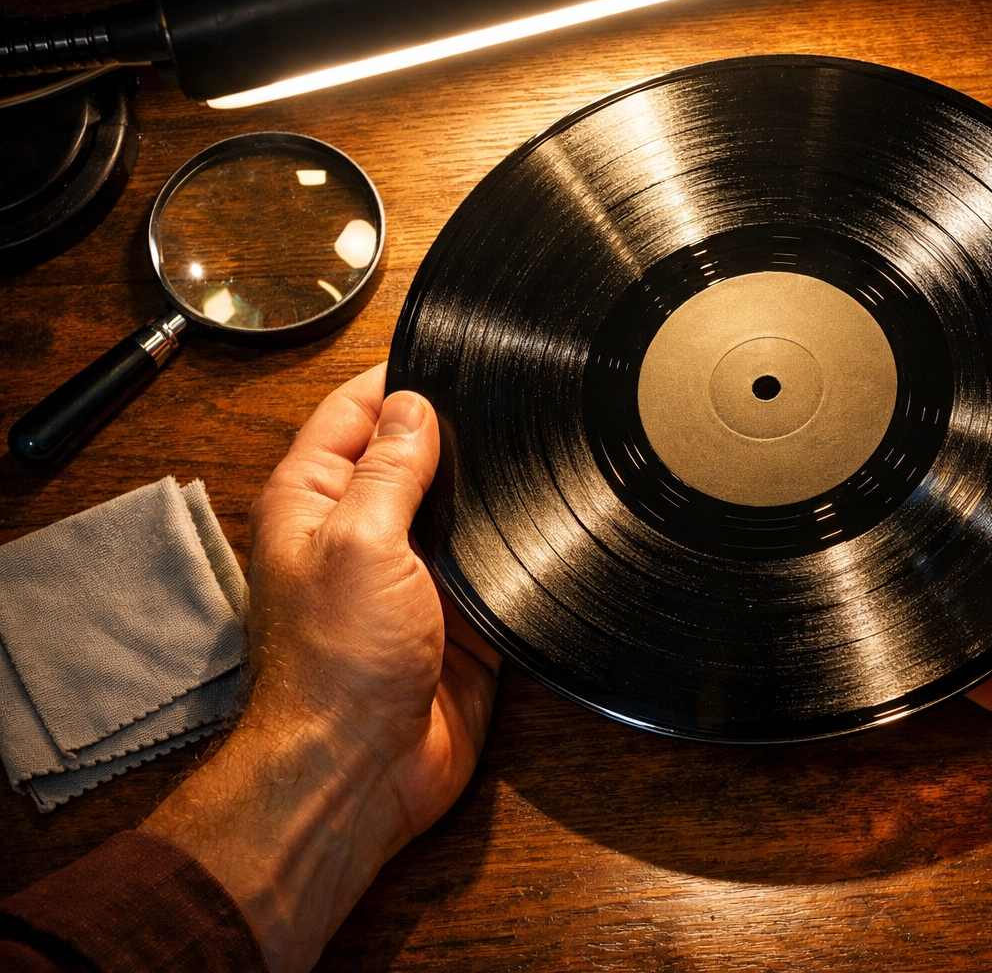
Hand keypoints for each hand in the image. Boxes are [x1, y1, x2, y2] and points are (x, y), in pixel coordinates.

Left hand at [142, 364, 500, 972]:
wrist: (363, 770)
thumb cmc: (336, 664)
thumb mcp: (360, 542)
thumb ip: (390, 469)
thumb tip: (414, 404)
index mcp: (315, 500)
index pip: (357, 411)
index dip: (403, 378)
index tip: (457, 348)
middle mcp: (362, 530)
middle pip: (415, 454)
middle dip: (459, 430)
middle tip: (516, 398)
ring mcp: (412, 574)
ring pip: (461, 505)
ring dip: (492, 489)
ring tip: (540, 450)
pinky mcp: (459, 616)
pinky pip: (493, 563)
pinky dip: (516, 546)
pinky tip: (548, 520)